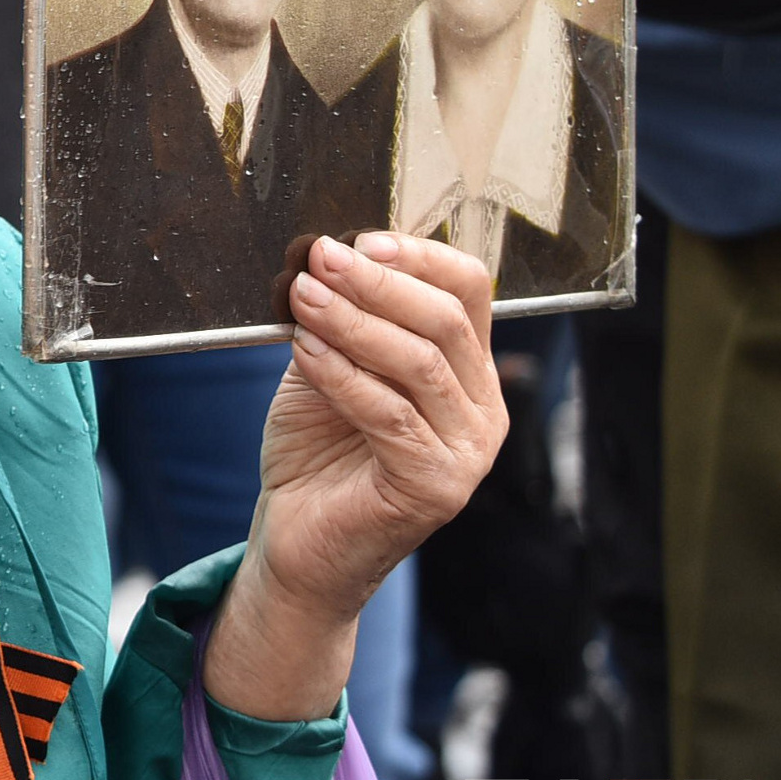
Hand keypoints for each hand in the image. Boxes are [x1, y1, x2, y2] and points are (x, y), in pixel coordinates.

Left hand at [206, 234, 505, 720]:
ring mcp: (467, 453)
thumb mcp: (326, 366)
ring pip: (421, 364)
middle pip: (446, 321)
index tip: (361, 239)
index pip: (470, 291)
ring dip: (354, 321)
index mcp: (466, 371)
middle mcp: (482, 410)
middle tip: (321, 258)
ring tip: (303, 296)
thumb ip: (337, 322)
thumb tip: (323, 259)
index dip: (419, 257)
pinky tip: (306, 350)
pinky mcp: (436, 487)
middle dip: (378, 283)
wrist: (297, 539)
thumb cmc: (315, 450)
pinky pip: (391, 415)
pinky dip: (344, 375)